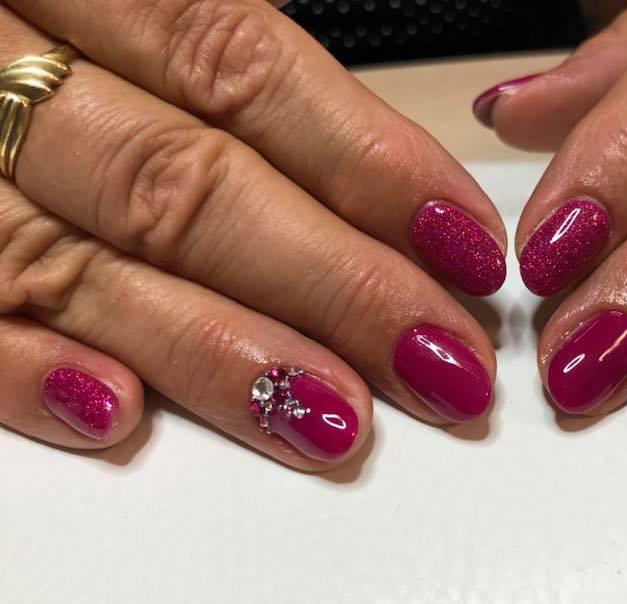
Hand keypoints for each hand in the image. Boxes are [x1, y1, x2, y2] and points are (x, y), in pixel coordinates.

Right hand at [0, 1, 506, 469]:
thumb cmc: (14, 11)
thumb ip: (201, 71)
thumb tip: (367, 189)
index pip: (242, 66)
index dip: (367, 161)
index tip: (463, 247)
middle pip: (187, 181)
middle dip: (332, 283)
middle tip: (441, 364)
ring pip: (80, 261)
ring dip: (217, 348)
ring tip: (334, 421)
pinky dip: (15, 366)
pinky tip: (113, 417)